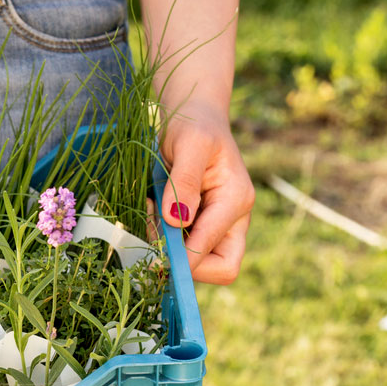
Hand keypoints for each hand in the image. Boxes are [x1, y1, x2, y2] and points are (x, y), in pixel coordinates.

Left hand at [159, 102, 253, 284]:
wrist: (193, 117)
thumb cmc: (193, 125)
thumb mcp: (189, 144)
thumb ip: (184, 182)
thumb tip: (177, 221)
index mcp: (236, 202)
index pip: (217, 255)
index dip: (185, 262)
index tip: (153, 257)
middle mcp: (233, 219)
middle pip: (220, 268)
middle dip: (184, 262)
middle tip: (154, 235)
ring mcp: (218, 224)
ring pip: (199, 262)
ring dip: (169, 248)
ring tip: (150, 212)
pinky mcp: (200, 224)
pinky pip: (184, 247)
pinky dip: (163, 238)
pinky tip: (151, 211)